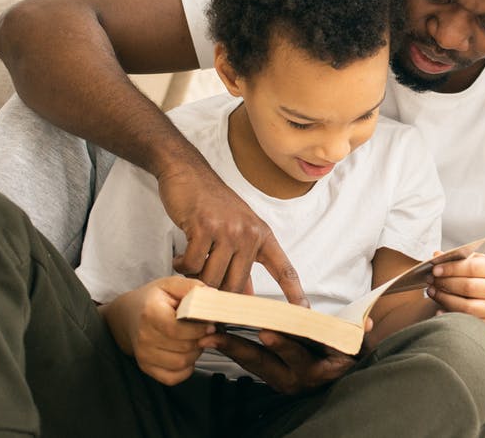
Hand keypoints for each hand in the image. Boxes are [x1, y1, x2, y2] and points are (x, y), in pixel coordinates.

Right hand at [103, 276, 214, 385]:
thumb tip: (212, 296)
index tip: (210, 325)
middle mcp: (144, 337)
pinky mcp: (146, 368)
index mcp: (150, 314)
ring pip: (181, 363)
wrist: (128, 316)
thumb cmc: (154, 300)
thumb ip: (193, 287)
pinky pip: (174, 377)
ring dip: (195, 353)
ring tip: (195, 340)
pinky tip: (186, 353)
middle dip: (201, 339)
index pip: (179, 330)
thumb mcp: (171, 285)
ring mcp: (143, 355)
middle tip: (204, 331)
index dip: (199, 330)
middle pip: (184, 347)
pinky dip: (186, 369)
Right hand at [158, 162, 308, 305]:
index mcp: (262, 236)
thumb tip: (246, 297)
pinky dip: (183, 267)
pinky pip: (193, 265)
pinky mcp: (204, 226)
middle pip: (236, 285)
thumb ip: (242, 264)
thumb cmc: (212, 206)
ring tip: (190, 264)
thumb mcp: (235, 232)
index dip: (295, 292)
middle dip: (217, 294)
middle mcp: (249, 233)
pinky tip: (180, 257)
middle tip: (202, 290)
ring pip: (212, 278)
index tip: (304, 312)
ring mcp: (228, 229)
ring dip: (196, 279)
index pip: (283, 269)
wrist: (189, 173)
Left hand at [202, 330, 354, 393]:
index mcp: (317, 370)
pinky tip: (217, 340)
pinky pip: (251, 365)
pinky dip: (235, 351)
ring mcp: (282, 381)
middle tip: (215, 337)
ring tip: (207, 337)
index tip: (265, 332)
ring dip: (230, 349)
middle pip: (264, 362)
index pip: (297, 355)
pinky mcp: (273, 379)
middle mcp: (296, 380)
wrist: (346, 379)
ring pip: (253, 364)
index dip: (282, 344)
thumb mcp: (358, 347)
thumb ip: (359, 335)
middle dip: (238, 348)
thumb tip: (367, 323)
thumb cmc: (351, 358)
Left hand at [427, 252, 484, 325]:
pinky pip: (465, 321)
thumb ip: (451, 259)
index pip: (473, 267)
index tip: (435, 270)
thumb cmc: (471, 276)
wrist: (482, 295)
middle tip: (430, 281)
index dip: (452, 269)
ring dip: (444, 299)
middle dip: (445, 283)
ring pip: (466, 306)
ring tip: (432, 291)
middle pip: (468, 287)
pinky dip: (449, 316)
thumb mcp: (465, 263)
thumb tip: (437, 256)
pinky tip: (439, 310)